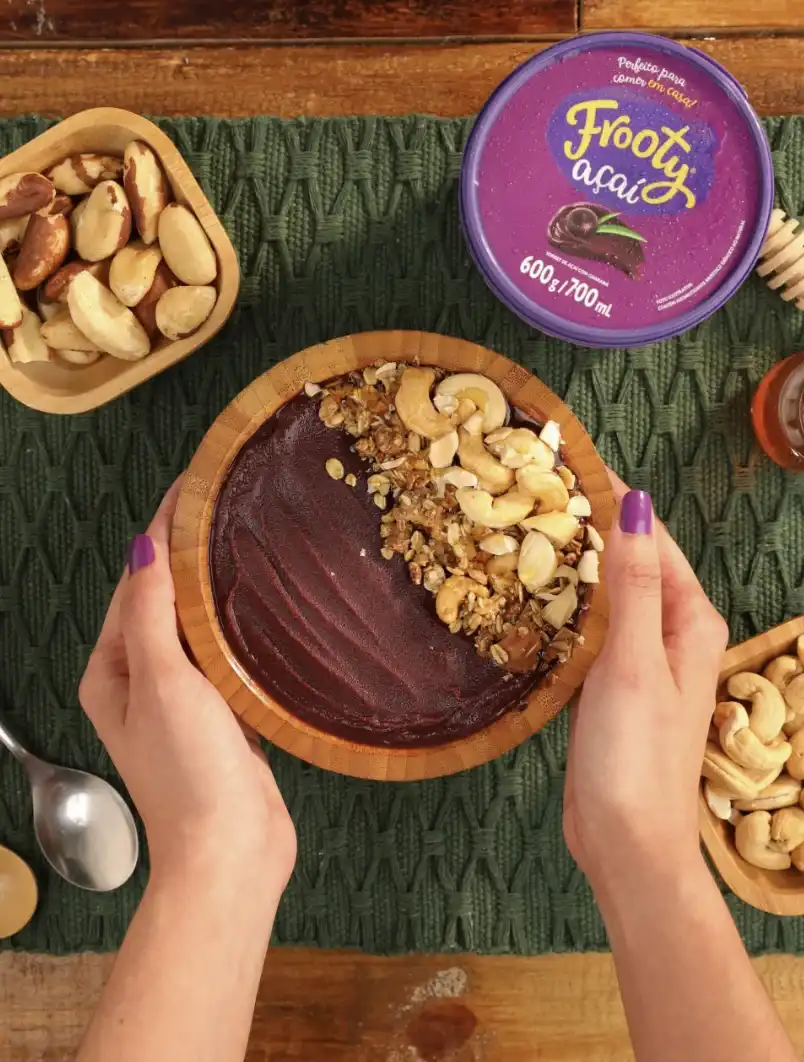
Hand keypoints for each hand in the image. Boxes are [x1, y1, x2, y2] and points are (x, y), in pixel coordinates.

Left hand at [79, 483, 296, 897]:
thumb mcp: (161, 680)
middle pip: (166, 604)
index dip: (161, 534)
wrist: (230, 854)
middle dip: (193, 558)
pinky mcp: (225, 719)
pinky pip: (228, 659)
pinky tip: (269, 609)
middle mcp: (143, 682)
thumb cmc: (188, 768)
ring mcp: (185, 703)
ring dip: (220, 593)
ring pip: (200, 631)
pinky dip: (242, 631)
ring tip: (255, 545)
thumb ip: (151, 612)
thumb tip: (143, 544)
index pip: (136, 584)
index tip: (195, 488)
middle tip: (234, 508)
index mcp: (113, 670)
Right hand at [563, 475, 727, 894]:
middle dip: (587, 525)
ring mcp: (637, 659)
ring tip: (518, 529)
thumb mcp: (633, 661)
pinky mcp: (607, 684)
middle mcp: (668, 632)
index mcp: (688, 620)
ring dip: (570, 564)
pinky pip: (586, 629)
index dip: (614, 497)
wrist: (626, 842)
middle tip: (528, 492)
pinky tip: (526, 593)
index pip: (652, 537)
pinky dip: (561, 606)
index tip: (566, 461)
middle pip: (628, 561)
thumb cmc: (636, 755)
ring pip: (604, 594)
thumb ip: (633, 584)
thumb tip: (636, 503)